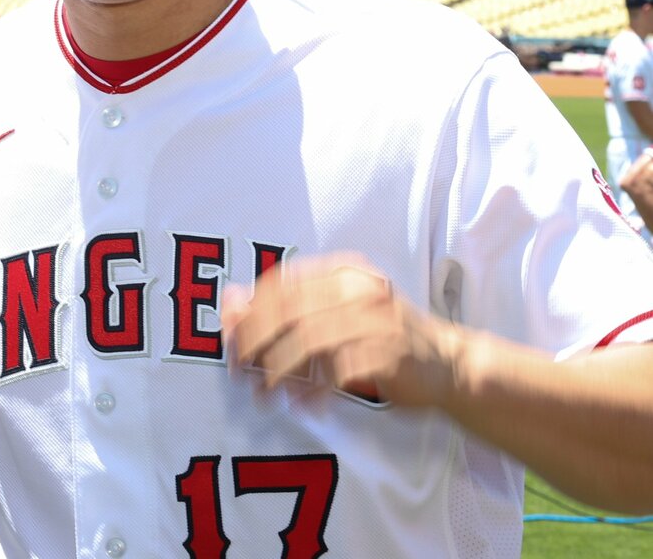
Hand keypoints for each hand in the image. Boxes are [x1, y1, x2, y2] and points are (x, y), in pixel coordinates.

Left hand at [221, 254, 463, 408]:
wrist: (449, 362)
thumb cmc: (382, 336)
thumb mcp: (336, 311)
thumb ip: (287, 306)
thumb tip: (229, 299)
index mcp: (341, 273)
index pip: (280, 283)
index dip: (249, 312)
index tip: (230, 342)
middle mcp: (358, 290)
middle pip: (288, 309)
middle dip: (255, 342)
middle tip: (238, 370)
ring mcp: (376, 321)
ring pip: (309, 339)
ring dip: (279, 369)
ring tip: (265, 394)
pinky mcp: (389, 354)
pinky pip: (338, 371)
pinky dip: (315, 391)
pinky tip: (305, 405)